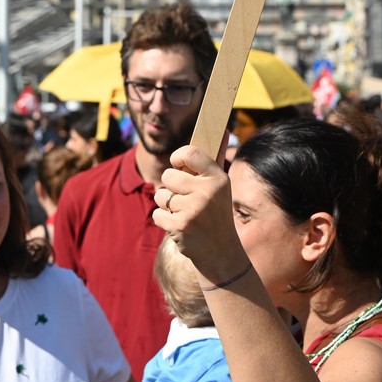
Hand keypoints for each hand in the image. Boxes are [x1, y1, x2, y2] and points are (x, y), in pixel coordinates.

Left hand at [153, 133, 248, 284]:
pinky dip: (164, 220)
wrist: (221, 253)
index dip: (178, 157)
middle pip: (168, 175)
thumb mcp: (221, 186)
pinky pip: (157, 213)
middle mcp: (206, 192)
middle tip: (184, 197)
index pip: (190, 152)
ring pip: (161, 195)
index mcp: (217, 178)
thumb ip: (215, 159)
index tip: (178, 164)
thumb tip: (224, 127)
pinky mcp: (180, 226)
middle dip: (171, 186)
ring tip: (184, 213)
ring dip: (167, 205)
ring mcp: (193, 210)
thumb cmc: (217, 214)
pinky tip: (179, 225)